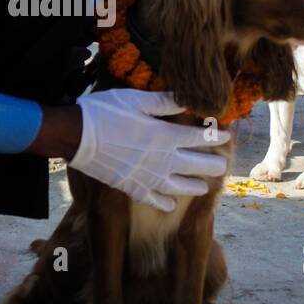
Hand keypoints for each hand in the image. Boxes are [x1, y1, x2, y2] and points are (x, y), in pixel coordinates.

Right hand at [71, 89, 229, 211]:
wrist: (76, 135)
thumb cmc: (105, 112)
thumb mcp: (136, 99)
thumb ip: (165, 102)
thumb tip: (189, 98)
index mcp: (166, 135)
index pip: (202, 138)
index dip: (217, 137)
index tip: (227, 135)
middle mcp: (163, 160)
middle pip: (198, 166)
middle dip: (214, 165)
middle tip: (222, 165)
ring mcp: (148, 177)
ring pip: (181, 187)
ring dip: (196, 186)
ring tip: (204, 186)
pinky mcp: (132, 187)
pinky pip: (153, 200)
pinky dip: (164, 203)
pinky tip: (171, 204)